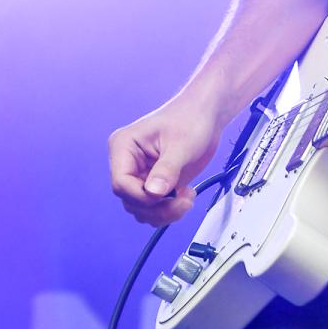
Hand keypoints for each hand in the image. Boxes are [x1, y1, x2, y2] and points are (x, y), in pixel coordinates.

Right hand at [108, 94, 220, 225]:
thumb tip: (154, 193)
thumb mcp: (180, 145)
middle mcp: (128, 163)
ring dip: (164, 212)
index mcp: (123, 147)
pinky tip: (186, 197)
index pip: (121, 183)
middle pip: (131, 200)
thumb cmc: (191, 118)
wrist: (207, 116)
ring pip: (141, 209)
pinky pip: (154, 208)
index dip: (142, 196)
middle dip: (157, 207)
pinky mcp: (155, 184)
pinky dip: (169, 210)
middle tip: (184, 201)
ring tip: (187, 198)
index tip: (166, 195)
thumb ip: (166, 170)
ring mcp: (141, 175)